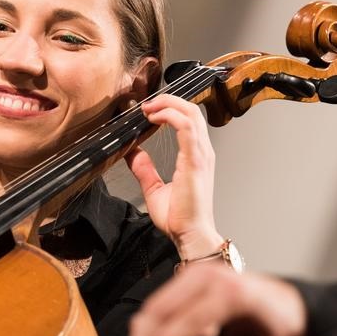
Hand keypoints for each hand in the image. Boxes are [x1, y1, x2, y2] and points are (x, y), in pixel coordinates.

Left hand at [125, 94, 221, 258]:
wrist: (190, 234)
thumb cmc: (179, 217)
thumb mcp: (154, 188)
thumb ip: (144, 168)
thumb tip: (134, 152)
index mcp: (195, 156)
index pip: (188, 120)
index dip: (169, 108)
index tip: (147, 110)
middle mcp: (202, 152)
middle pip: (192, 110)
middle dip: (168, 100)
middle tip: (146, 103)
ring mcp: (201, 155)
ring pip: (191, 114)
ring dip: (167, 105)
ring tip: (148, 108)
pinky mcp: (196, 161)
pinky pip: (187, 128)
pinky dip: (170, 116)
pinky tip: (154, 118)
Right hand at [129, 262, 307, 335]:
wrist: (284, 301)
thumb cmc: (279, 326)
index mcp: (235, 294)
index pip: (192, 319)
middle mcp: (213, 277)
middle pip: (165, 308)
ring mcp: (198, 272)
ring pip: (157, 303)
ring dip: (145, 332)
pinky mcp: (189, 275)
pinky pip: (162, 299)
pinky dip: (152, 322)